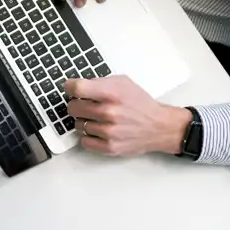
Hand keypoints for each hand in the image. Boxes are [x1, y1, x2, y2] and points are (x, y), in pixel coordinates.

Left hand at [65, 75, 191, 156]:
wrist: (159, 126)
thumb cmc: (140, 104)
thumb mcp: (123, 83)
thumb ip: (99, 82)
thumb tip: (77, 86)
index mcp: (112, 93)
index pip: (77, 88)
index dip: (70, 87)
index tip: (70, 88)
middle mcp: (109, 112)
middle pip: (72, 108)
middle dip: (77, 105)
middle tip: (85, 105)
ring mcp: (109, 131)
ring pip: (77, 125)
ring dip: (84, 121)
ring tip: (97, 119)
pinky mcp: (109, 147)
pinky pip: (84, 141)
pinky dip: (88, 136)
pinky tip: (98, 131)